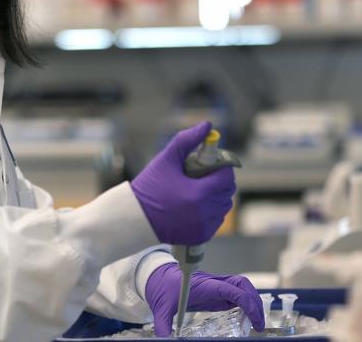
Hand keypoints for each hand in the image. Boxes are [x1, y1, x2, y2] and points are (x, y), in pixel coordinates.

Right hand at [130, 121, 235, 244]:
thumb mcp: (166, 160)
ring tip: (197, 189)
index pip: (226, 177)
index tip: (210, 164)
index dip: (220, 168)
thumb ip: (187, 140)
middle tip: (202, 176)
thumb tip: (207, 126)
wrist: (134, 217)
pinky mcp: (201, 236)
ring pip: (223, 206)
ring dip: (216, 196)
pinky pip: (215, 220)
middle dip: (218, 181)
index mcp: (199, 193)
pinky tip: (194, 204)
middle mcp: (205, 212)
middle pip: (227, 192)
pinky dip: (210, 211)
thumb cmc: (149, 187)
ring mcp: (204, 226)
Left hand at [145, 263, 264, 336]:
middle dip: (255, 302)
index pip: (232, 289)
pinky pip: (234, 293)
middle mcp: (212, 283)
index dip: (248, 304)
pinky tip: (243, 318)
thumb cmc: (161, 288)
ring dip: (252, 301)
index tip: (254, 322)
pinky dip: (244, 304)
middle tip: (258, 324)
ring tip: (254, 323)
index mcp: (204, 285)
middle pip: (242, 284)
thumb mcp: (161, 309)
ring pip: (240, 286)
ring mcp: (215, 285)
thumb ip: (164, 326)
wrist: (157, 276)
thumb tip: (166, 339)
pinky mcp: (214, 290)